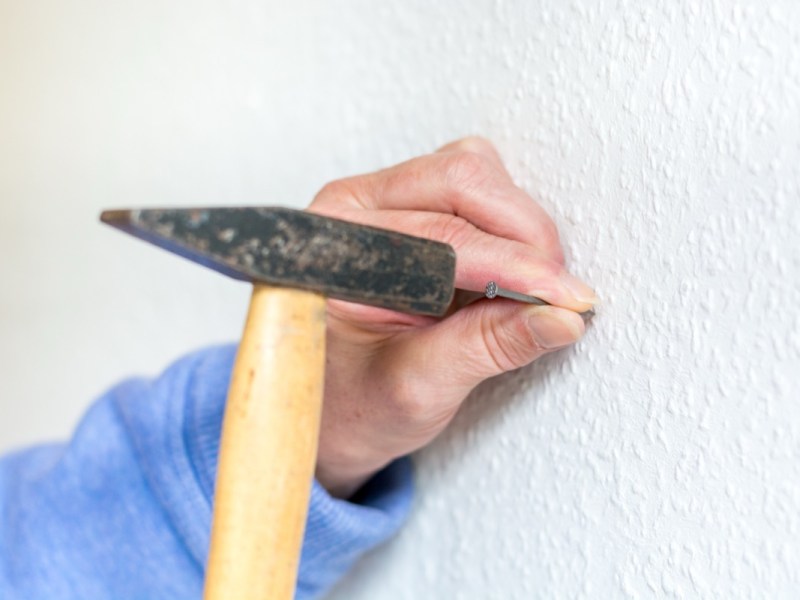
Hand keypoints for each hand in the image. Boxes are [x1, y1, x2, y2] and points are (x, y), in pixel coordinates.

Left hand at [307, 138, 595, 497]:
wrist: (333, 412)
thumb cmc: (351, 404)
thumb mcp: (415, 388)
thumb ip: (485, 347)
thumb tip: (559, 318)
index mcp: (335, 247)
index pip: (440, 232)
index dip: (514, 264)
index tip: (565, 299)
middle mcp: (355, 209)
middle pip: (461, 179)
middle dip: (525, 237)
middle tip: (558, 296)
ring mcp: (384, 201)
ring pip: (473, 174)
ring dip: (519, 226)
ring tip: (530, 289)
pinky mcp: (413, 208)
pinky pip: (475, 191)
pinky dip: (509, 227)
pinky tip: (511, 275)